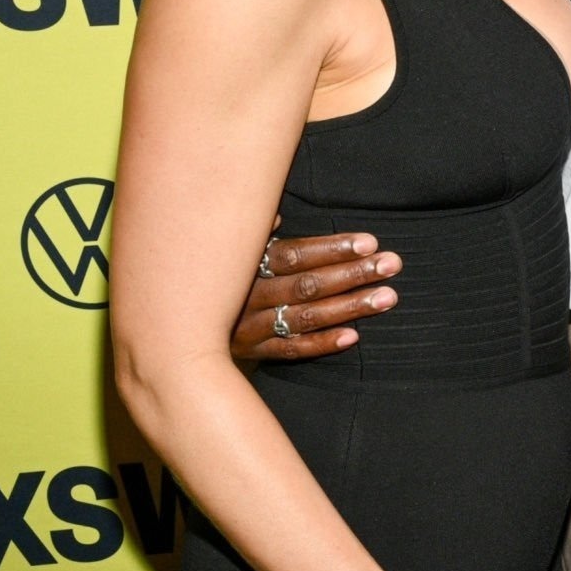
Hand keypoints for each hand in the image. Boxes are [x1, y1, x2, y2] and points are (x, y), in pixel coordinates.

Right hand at [232, 225, 402, 360]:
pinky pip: (291, 350)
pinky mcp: (254, 353)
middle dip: (352, 274)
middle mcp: (248, 296)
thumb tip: (274, 218)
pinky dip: (322, 343)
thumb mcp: (233, 248)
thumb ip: (257, 233)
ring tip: (387, 297)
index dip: (332, 249)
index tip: (369, 243)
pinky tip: (354, 336)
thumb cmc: (223, 275)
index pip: (294, 255)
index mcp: (247, 264)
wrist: (179, 325)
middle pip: (306, 284)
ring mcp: (250, 327)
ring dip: (349, 307)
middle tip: (391, 264)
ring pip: (305, 317)